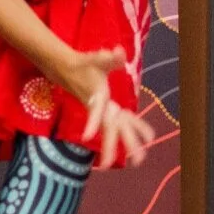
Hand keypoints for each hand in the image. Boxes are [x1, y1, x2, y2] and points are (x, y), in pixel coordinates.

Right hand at [58, 46, 152, 167]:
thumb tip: (119, 51)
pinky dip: (133, 129)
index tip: (87, 137)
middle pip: (107, 130)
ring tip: (139, 160)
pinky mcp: (105, 113)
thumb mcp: (95, 59)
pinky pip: (119, 125)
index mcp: (97, 97)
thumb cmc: (83, 65)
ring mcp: (102, 113)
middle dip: (114, 147)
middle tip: (127, 161)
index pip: (95, 112)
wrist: (66, 70)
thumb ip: (108, 58)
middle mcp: (99, 109)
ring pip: (113, 132)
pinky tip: (147, 136)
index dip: (92, 123)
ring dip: (126, 145)